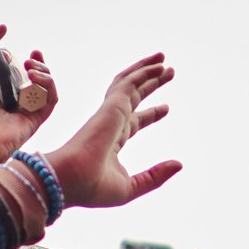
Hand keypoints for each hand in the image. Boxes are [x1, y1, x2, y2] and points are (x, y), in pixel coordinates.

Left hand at [0, 29, 58, 169]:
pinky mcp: (33, 120)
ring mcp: (22, 109)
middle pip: (35, 77)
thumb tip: (3, 28)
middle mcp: (10, 97)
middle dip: (38, 65)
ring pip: (46, 88)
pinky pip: (50, 102)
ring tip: (32, 68)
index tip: (21, 52)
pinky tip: (36, 78)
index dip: (23, 60)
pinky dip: (49, 87)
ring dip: (45, 74)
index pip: (15, 69)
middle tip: (30, 59)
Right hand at [44, 53, 179, 208]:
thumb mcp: (132, 186)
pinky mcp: (111, 108)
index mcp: (112, 141)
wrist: (69, 181)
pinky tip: (158, 67)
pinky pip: (129, 84)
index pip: (135, 121)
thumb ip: (155, 176)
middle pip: (134, 97)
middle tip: (168, 72)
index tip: (166, 108)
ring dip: (147, 71)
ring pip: (130, 84)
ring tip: (164, 60)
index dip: (151, 114)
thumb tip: (179, 164)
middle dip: (150, 84)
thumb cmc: (92, 188)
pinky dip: (144, 73)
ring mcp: (110, 114)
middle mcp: (111, 124)